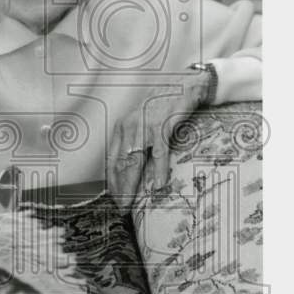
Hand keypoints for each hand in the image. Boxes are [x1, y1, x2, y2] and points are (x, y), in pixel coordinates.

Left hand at [107, 71, 211, 209]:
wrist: (182, 85)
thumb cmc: (162, 107)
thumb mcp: (144, 124)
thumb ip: (137, 144)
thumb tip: (133, 169)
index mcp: (122, 128)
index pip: (112, 160)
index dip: (112, 182)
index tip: (115, 199)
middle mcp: (129, 128)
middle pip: (121, 164)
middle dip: (120, 189)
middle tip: (122, 208)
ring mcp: (144, 127)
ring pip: (135, 162)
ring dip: (133, 185)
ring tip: (132, 203)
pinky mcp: (162, 126)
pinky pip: (159, 153)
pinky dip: (159, 170)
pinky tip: (158, 185)